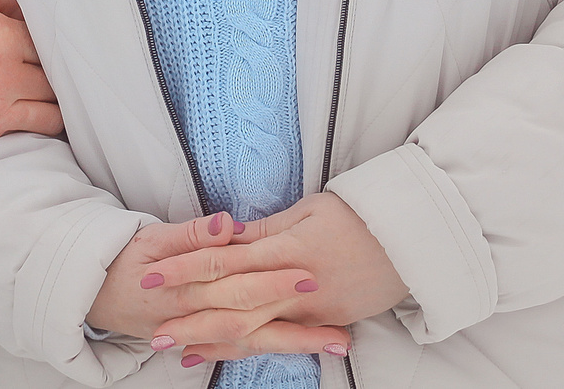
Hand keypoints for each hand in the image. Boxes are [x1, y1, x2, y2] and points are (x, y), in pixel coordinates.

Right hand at [0, 0, 62, 152]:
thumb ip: (4, 1)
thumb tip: (34, 11)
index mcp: (3, 32)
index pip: (49, 42)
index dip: (51, 47)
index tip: (52, 53)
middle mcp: (6, 69)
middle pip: (54, 76)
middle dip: (55, 75)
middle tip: (54, 77)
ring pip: (52, 107)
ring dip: (55, 102)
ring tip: (53, 100)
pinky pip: (33, 128)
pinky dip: (43, 123)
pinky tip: (42, 118)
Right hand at [87, 211, 351, 368]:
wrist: (94, 295)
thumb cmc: (125, 260)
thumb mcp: (149, 237)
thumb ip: (188, 232)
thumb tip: (224, 224)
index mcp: (186, 282)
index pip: (235, 279)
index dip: (271, 277)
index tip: (308, 272)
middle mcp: (198, 312)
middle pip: (253, 319)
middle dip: (297, 323)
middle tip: (339, 322)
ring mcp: (201, 331)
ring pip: (253, 340)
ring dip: (296, 343)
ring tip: (337, 341)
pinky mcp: (202, 339)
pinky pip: (238, 350)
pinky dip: (270, 351)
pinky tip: (303, 351)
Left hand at [126, 193, 399, 363]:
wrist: (412, 240)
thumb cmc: (358, 214)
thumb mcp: (308, 209)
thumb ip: (265, 228)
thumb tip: (227, 235)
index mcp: (283, 249)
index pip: (223, 261)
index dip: (184, 270)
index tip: (151, 276)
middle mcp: (293, 285)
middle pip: (232, 306)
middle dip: (190, 320)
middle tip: (154, 334)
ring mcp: (311, 310)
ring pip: (254, 332)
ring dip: (214, 343)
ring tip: (180, 352)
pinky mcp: (327, 322)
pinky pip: (282, 340)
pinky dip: (252, 349)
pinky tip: (227, 354)